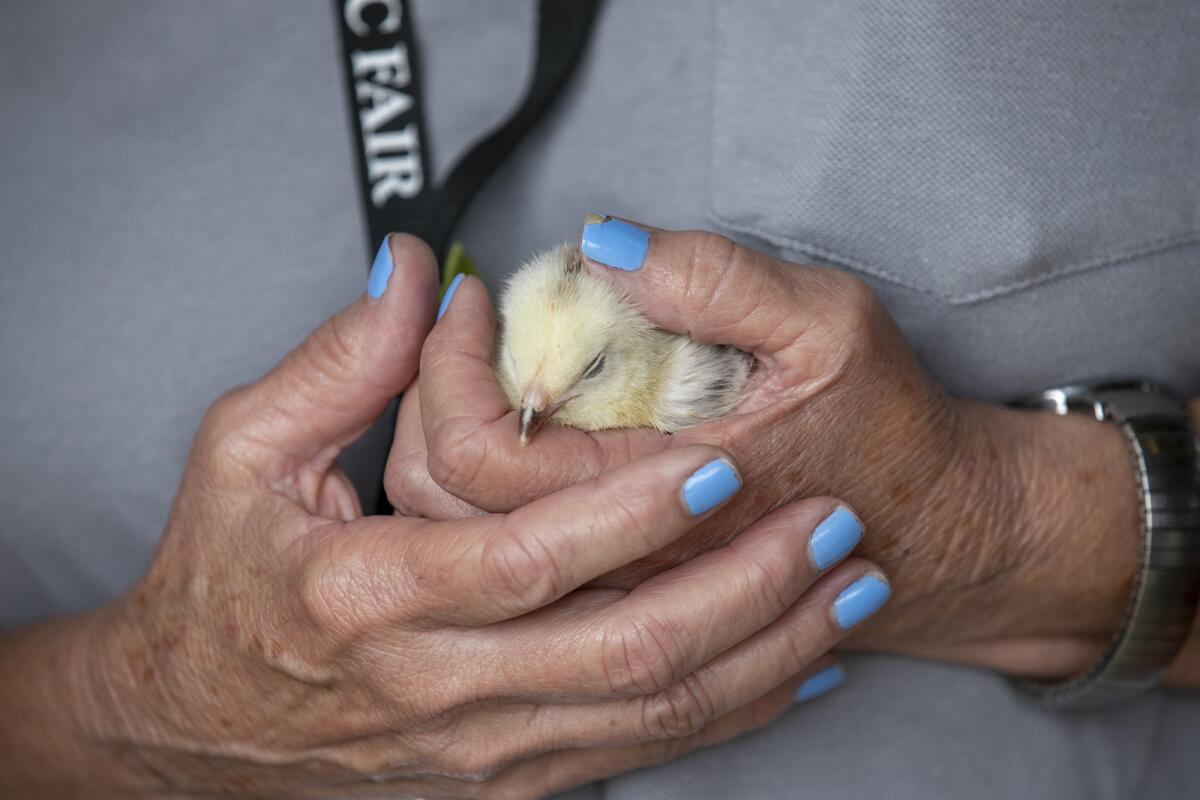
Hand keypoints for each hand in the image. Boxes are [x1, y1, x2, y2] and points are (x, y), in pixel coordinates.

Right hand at [0, 234, 885, 798]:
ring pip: (652, 714)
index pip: (527, 559)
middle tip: (833, 525)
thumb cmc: (220, 581)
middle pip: (622, 651)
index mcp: (368, 593)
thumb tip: (413, 274)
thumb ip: (338, 361)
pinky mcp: (507, 780)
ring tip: (848, 588)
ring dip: (765, 651)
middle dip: (745, 589)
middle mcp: (434, 687)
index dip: (633, 513)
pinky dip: (731, 710)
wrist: (192, 730)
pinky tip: (801, 665)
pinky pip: (642, 751)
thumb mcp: (241, 452)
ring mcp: (479, 748)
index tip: (722, 460)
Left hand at [390, 219, 1140, 678]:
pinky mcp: (608, 579)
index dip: (451, 366)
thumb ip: (718, 281)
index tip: (470, 299)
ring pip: (458, 532)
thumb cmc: (881, 429)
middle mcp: (609, 562)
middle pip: (444, 502)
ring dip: (441, 435)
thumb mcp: (828, 325)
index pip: (485, 454)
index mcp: (652, 504)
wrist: (923, 533)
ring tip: (469, 363)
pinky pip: (497, 542)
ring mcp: (601, 580)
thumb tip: (602, 245)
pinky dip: (472, 478)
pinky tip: (498, 419)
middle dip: (428, 395)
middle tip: (456, 324)